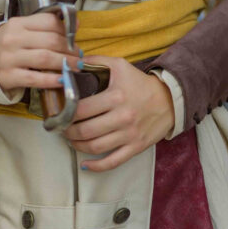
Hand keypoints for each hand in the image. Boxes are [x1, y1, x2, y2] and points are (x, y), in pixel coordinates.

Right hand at [0, 12, 80, 93]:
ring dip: (65, 63)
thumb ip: (47, 25)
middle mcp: (13, 39)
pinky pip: (34, 79)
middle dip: (70, 49)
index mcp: (18, 24)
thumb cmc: (9, 44)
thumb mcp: (23, 30)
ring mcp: (10, 58)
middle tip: (79, 56)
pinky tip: (62, 80)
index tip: (75, 39)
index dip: (66, 31)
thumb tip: (76, 22)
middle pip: (50, 41)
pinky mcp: (8, 77)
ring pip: (45, 58)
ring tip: (76, 66)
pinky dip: (51, 80)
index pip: (48, 22)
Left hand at [63, 56, 174, 171]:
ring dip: (77, 146)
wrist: (168, 100)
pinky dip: (96, 167)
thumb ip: (95, 62)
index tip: (59, 112)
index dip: (66, 112)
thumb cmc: (139, 82)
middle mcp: (122, 117)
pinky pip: (113, 162)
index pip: (82, 108)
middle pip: (86, 130)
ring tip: (70, 139)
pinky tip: (85, 165)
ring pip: (96, 147)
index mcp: (116, 96)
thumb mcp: (119, 65)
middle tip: (61, 127)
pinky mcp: (135, 147)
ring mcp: (129, 135)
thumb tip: (72, 64)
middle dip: (68, 131)